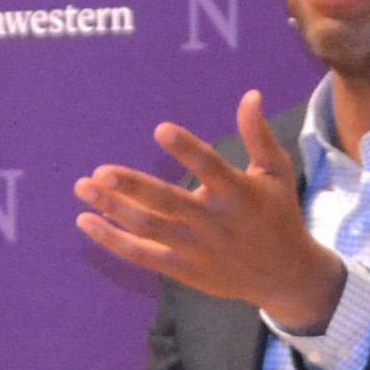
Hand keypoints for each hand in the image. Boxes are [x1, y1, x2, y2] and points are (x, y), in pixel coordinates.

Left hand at [74, 93, 343, 331]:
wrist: (286, 275)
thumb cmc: (279, 214)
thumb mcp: (277, 173)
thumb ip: (258, 135)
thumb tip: (251, 94)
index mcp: (240, 194)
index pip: (211, 168)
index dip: (187, 149)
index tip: (161, 129)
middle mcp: (216, 222)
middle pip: (168, 202)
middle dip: (133, 187)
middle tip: (100, 171)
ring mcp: (198, 248)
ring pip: (149, 228)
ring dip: (113, 209)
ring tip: (83, 186)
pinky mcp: (184, 269)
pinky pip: (142, 254)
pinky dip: (113, 240)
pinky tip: (86, 221)